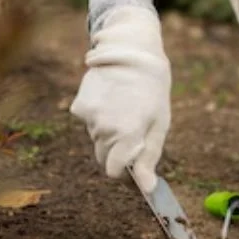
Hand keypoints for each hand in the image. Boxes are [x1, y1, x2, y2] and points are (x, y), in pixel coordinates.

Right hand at [69, 6, 170, 191]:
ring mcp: (89, 116)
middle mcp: (104, 128)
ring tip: (124, 107)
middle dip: (116, 151)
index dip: (124, 172)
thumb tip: (147, 188)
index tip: (133, 165)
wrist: (131, 50)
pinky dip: (98, 117)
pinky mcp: (79, 105)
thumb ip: (149, 158)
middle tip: (133, 130)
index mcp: (127, 135)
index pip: (113, 172)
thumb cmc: (152, 88)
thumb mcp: (159, 123)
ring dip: (108, 131)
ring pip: (95, 138)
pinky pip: (88, 122)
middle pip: (103, 156)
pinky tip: (111, 99)